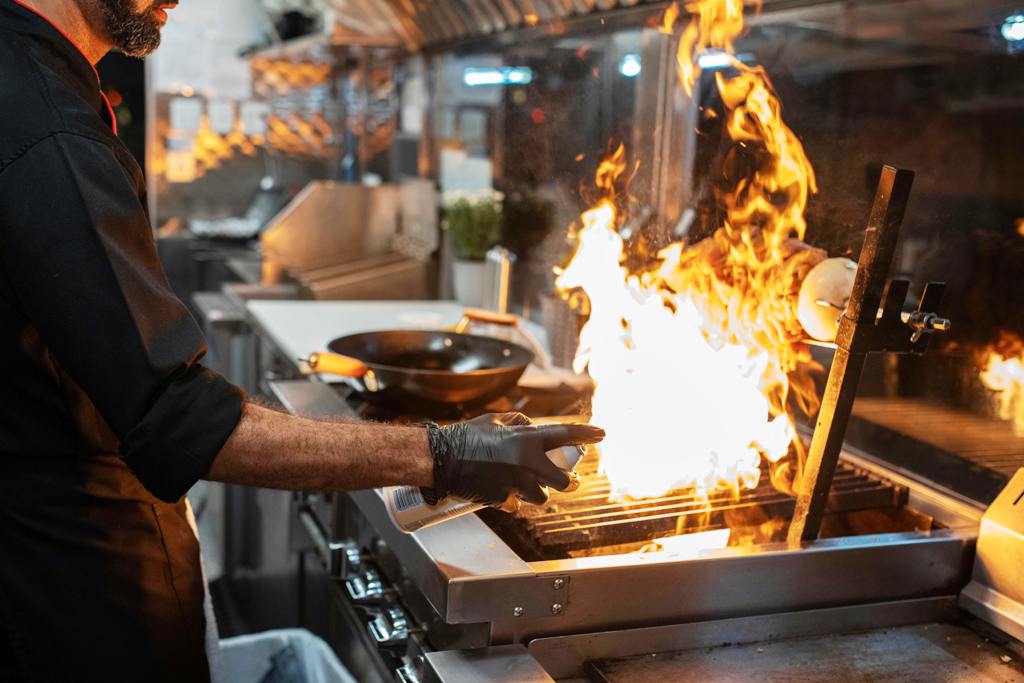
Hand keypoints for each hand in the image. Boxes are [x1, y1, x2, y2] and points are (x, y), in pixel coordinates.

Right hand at [423, 412, 604, 506]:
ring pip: (541, 496)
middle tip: (570, 479)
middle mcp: (525, 463)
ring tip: (522, 482)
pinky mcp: (503, 500)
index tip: (601, 433)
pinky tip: (500, 489)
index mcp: (525, 439)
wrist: (441, 459)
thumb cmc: (466, 436)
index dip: (586, 433)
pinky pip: (517, 504)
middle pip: (563, 481)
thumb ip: (520, 424)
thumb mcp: (495, 421)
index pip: (564, 434)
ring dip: (536, 491)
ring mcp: (515, 484)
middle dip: (569, 481)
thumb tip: (533, 429)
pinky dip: (512, 499)